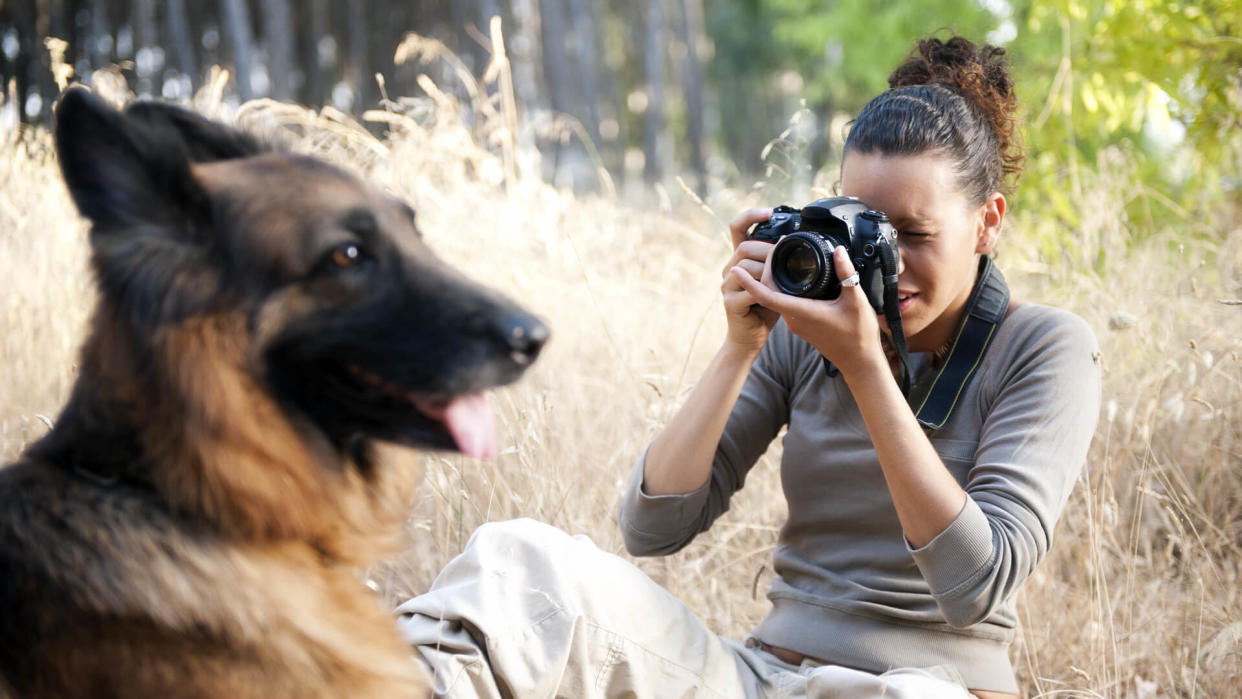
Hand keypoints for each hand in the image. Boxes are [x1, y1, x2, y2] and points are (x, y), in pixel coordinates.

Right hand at [721, 208, 780, 351]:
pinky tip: (776, 297)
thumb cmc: (765, 307)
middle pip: (745, 247)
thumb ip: (776, 262)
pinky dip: (766, 292)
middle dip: (768, 251)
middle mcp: (729, 269)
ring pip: (747, 267)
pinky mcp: (730, 302)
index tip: (768, 213)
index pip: (737, 227)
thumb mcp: (774, 280)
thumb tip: (791, 240)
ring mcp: (727, 285)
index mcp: (739, 259)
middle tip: (786, 261)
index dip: (750, 215)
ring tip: (782, 283)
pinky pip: (750, 291)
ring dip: (768, 273)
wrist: (751, 337)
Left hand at [730, 245, 886, 377]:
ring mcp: (796, 323)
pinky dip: (780, 289)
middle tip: (765, 250)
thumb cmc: (858, 335)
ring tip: (773, 259)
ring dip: (770, 281)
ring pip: (775, 298)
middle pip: (768, 293)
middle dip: (762, 272)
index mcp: (802, 312)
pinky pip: (784, 304)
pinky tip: (787, 277)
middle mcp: (794, 319)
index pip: (767, 296)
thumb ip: (846, 274)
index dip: (750, 283)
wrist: (859, 361)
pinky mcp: (801, 325)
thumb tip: (838, 251)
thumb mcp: (856, 301)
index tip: (737, 269)